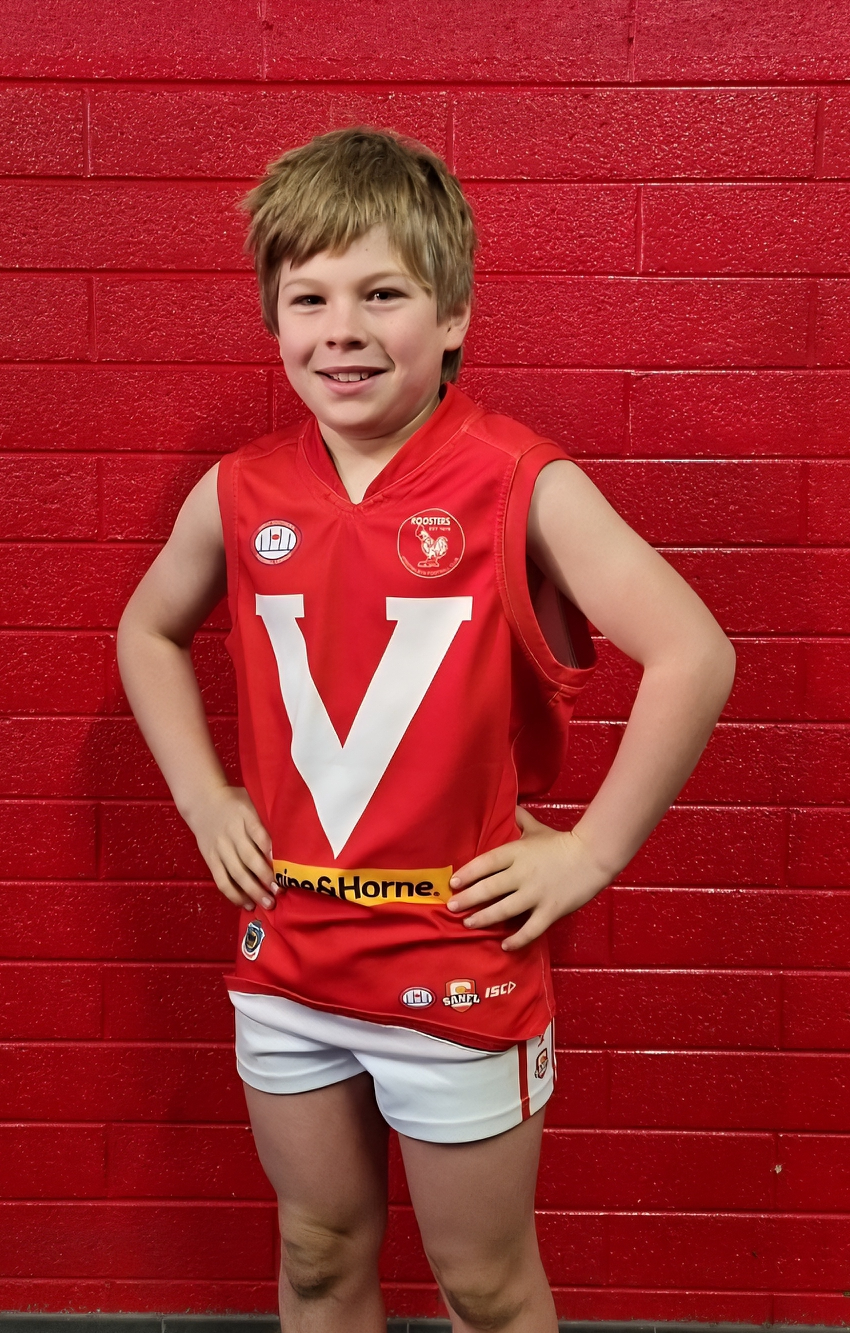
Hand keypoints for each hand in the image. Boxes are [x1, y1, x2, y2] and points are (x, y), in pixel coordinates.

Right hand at [185, 785, 276, 911]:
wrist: (202, 800)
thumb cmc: (235, 802)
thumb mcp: (252, 801)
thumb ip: (266, 818)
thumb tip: (291, 840)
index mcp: (245, 815)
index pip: (260, 834)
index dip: (271, 851)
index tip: (284, 866)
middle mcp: (231, 833)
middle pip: (249, 858)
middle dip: (265, 878)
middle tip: (280, 892)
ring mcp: (219, 847)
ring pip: (236, 873)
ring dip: (252, 891)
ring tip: (267, 903)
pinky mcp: (210, 858)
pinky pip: (221, 880)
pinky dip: (234, 894)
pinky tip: (246, 904)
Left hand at [446, 806, 610, 950]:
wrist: (594, 856)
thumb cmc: (562, 842)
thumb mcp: (537, 829)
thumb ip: (521, 819)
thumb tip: (510, 805)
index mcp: (517, 852)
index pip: (486, 862)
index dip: (468, 873)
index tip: (454, 882)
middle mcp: (522, 873)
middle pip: (489, 888)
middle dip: (468, 899)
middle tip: (452, 907)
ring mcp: (536, 893)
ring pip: (504, 910)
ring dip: (484, 918)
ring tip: (468, 924)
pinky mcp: (551, 910)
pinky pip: (530, 929)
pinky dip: (517, 939)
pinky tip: (505, 945)